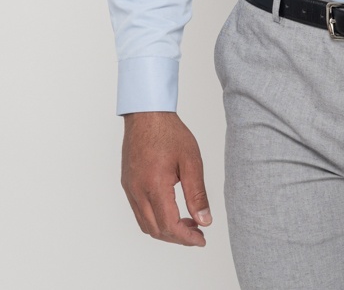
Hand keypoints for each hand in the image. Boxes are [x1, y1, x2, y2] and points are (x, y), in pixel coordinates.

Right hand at [121, 111, 211, 245]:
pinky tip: (171, 211)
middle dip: (178, 237)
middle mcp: (138, 191)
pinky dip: (155, 219)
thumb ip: (197, 193)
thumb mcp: (191, 160)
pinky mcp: (128, 184)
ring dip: (165, 230)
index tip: (201, 239)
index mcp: (154, 186)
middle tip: (197, 233)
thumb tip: (204, 221)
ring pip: (146, 224)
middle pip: (156, 230)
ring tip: (187, 223)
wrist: (146, 113)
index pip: (169, 225)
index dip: (186, 237)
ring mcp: (130, 189)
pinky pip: (139, 212)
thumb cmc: (169, 133)